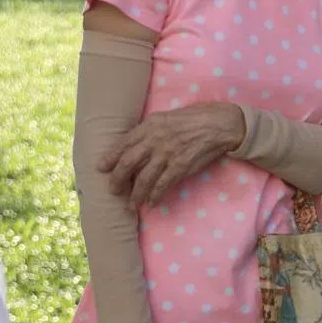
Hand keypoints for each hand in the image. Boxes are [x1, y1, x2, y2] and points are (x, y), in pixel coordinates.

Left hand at [100, 102, 245, 206]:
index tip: (101, 168)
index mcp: (151, 125)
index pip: (123, 143)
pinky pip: (162, 185)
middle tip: (114, 190)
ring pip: (143, 179)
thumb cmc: (195, 118)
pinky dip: (155, 196)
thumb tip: (135, 145)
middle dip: (117, 180)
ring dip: (135, 194)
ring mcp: (167, 153)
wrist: (220, 123)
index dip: (110, 157)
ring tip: (131, 205)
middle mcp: (155, 139)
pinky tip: (151, 203)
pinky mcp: (181, 165)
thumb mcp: (167, 117)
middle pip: (127, 163)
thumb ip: (150, 130)